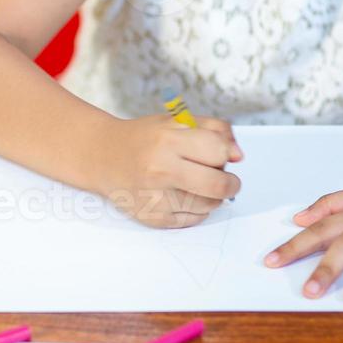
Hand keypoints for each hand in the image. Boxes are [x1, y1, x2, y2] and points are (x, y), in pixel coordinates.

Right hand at [96, 114, 243, 227]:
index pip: (219, 152)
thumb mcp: (178, 122)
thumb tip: (239, 156)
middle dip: (230, 183)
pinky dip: (196, 210)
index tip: (220, 156)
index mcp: (168, 140)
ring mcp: (155, 197)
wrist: (103, 157)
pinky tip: (183, 196)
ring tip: (196, 184)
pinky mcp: (153, 218)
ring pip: (209, 206)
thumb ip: (215, 130)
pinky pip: (193, 220)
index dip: (225, 154)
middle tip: (225, 180)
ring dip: (212, 197)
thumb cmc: (146, 138)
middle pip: (219, 186)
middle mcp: (161, 170)